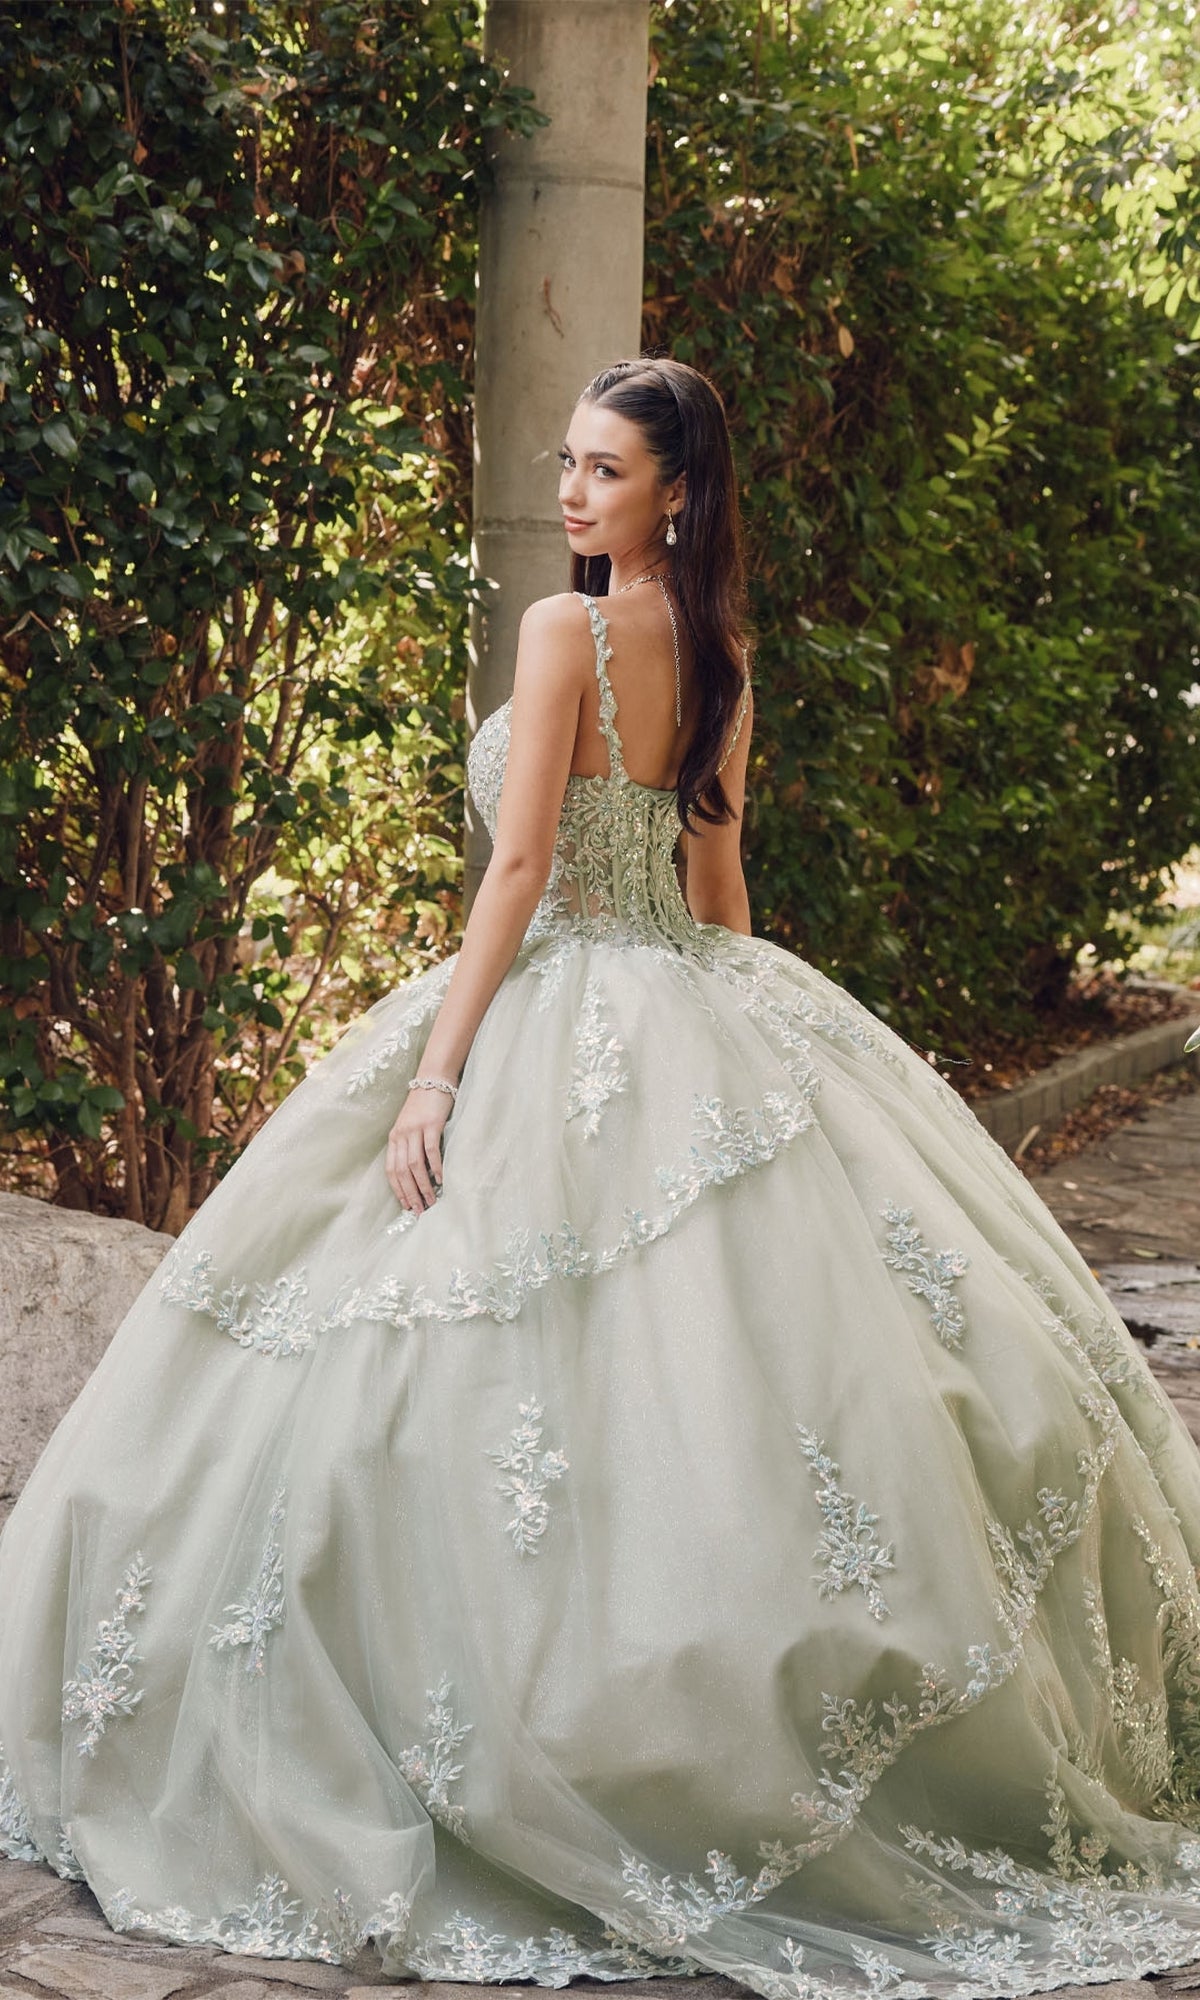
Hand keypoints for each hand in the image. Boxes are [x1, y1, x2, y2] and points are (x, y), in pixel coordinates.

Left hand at [386, 1085, 452, 1212]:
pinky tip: (440, 1180)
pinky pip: (431, 1150)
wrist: (433, 1080)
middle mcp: (401, 1135)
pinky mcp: (431, 1124)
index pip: (391, 1170)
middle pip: (401, 1171)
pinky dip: (435, 1167)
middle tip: (419, 1210)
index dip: (398, 1190)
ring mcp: (415, 1129)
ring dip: (422, 1185)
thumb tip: (417, 1174)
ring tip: (430, 1200)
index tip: (406, 1206)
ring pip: (414, 1165)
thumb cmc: (424, 1106)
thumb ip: (410, 1146)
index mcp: (394, 1137)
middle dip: (410, 1193)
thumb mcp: (410, 1126)